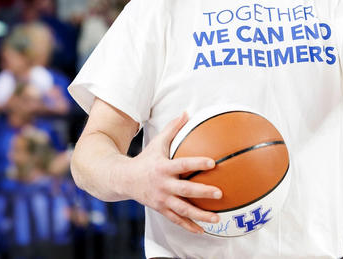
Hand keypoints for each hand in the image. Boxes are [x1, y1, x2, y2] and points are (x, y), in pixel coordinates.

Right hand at [130, 112, 221, 233]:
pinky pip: (176, 220)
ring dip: (200, 215)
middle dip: (202, 192)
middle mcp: (162, 185)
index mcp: (163, 167)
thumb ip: (173, 129)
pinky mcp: (161, 209)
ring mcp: (161, 199)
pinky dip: (189, 226)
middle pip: (185, 190)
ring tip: (217, 218)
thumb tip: (187, 113)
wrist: (123, 180)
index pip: (183, 164)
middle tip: (219, 193)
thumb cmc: (144, 159)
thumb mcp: (157, 143)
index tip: (212, 163)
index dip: (197, 163)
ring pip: (182, 209)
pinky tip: (203, 230)